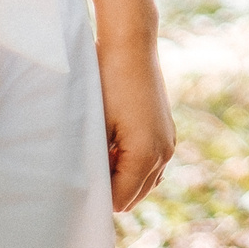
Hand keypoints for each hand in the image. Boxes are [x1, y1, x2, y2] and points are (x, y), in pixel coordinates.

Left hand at [98, 33, 174, 211]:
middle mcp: (164, 153)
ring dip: (124, 179)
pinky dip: (135, 167)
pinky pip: (153, 166)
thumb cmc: (109, 84)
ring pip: (145, 183)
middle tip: (88, 172)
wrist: (131, 47)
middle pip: (134, 197)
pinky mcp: (167, 132)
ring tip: (103, 157)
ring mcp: (169, 142)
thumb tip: (90, 190)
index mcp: (146, 155)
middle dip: (112, 191)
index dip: (98, 198)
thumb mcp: (97, 128)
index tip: (79, 185)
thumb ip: (97, 165)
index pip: (120, 200)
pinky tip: (117, 148)